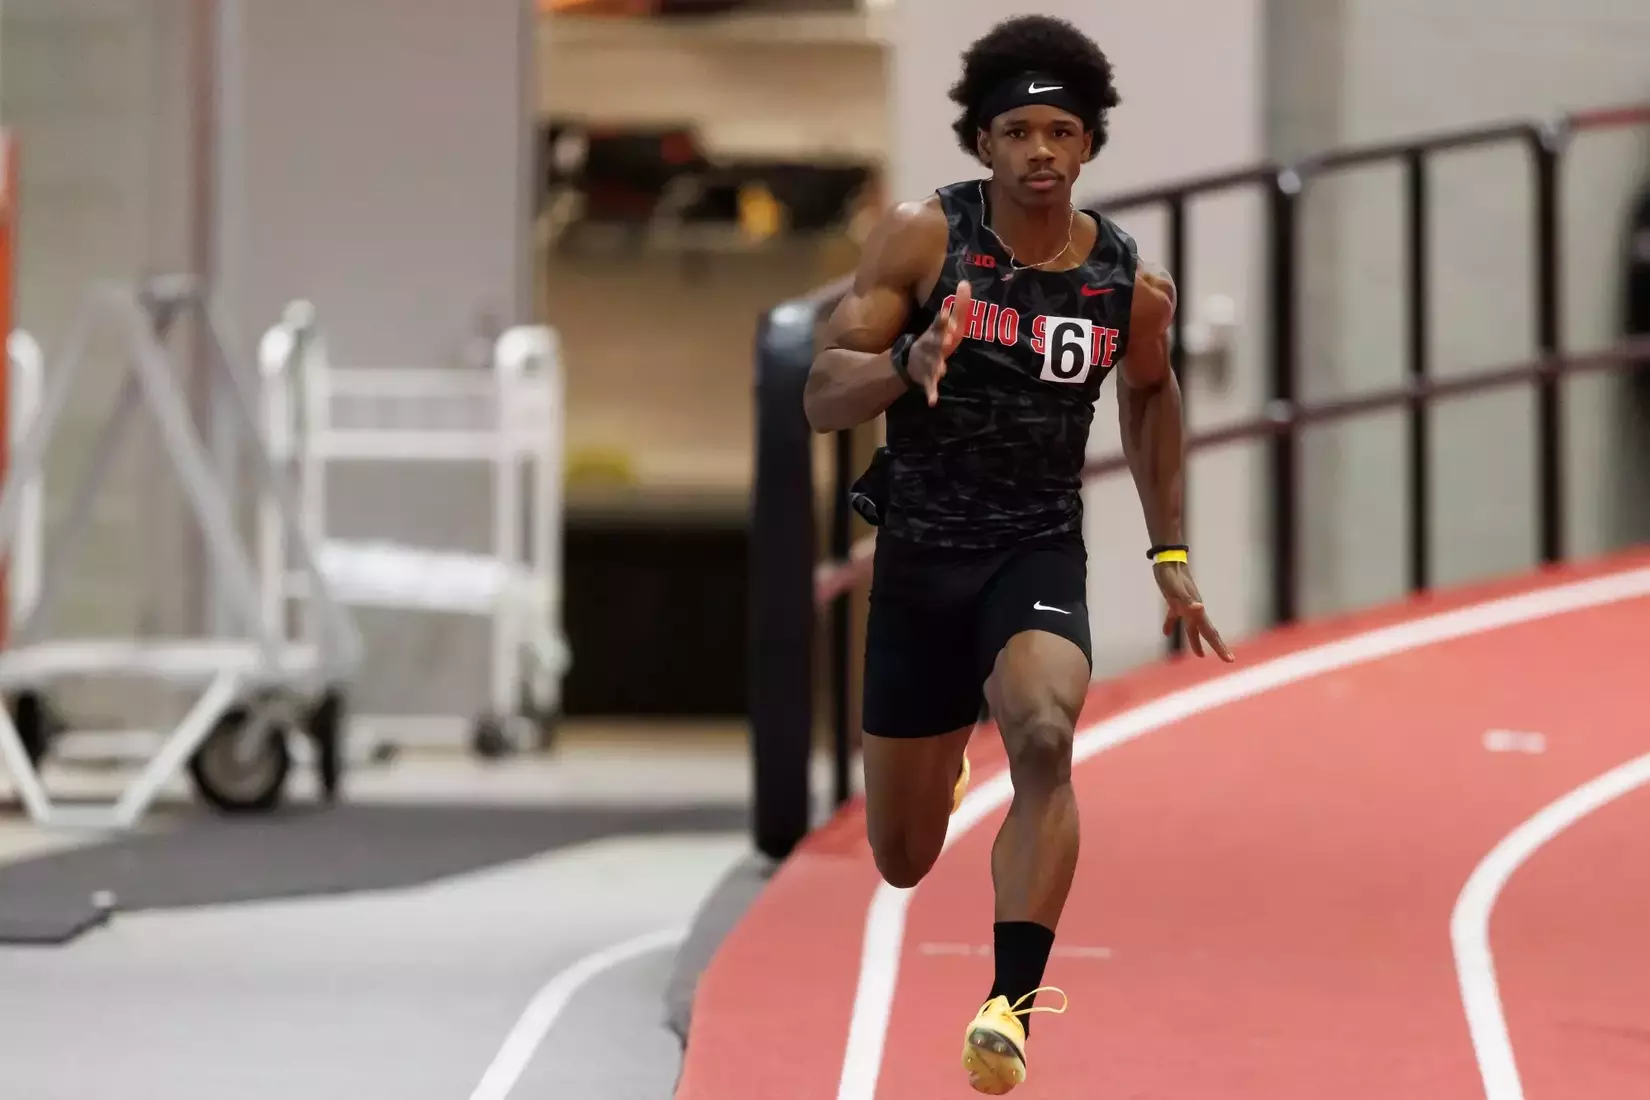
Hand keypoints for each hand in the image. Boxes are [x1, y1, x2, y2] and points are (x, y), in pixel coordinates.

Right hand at [906, 280, 971, 406]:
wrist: (910, 361)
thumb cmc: (935, 339)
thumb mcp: (945, 323)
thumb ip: (958, 304)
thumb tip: (966, 282)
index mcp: (936, 333)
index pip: (940, 324)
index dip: (943, 320)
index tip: (947, 313)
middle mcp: (930, 346)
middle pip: (934, 344)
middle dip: (939, 342)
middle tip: (945, 341)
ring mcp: (927, 362)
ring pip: (932, 364)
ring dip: (936, 368)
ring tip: (942, 371)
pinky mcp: (926, 378)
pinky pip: (929, 386)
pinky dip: (931, 394)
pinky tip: (933, 402)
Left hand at [1153, 561, 1233, 661]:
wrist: (1167, 560)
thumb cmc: (1172, 576)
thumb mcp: (1178, 590)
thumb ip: (1188, 600)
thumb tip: (1200, 607)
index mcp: (1196, 611)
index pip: (1210, 633)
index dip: (1219, 647)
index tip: (1230, 660)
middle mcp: (1194, 610)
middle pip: (1207, 632)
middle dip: (1217, 647)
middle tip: (1229, 660)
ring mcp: (1185, 606)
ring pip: (1192, 628)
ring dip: (1196, 641)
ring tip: (1200, 655)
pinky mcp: (1175, 601)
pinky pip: (1175, 617)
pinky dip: (1170, 625)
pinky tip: (1166, 633)